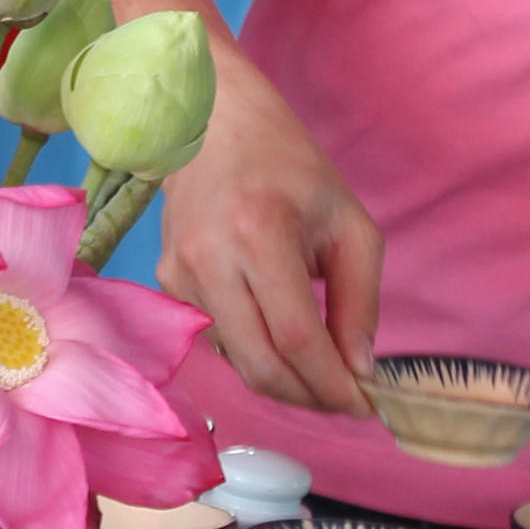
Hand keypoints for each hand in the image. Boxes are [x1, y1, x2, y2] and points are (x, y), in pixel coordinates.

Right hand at [151, 42, 380, 413]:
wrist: (212, 124)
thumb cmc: (289, 168)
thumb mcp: (348, 223)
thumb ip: (360, 300)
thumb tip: (359, 369)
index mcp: (259, 234)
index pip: (295, 336)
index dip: (331, 382)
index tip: (363, 404)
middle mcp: (210, 260)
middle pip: (259, 365)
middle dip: (308, 397)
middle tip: (342, 400)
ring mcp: (179, 273)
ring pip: (236, 360)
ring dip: (283, 380)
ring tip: (318, 371)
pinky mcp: (166, 281)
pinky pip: (218, 339)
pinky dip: (254, 352)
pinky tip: (277, 336)